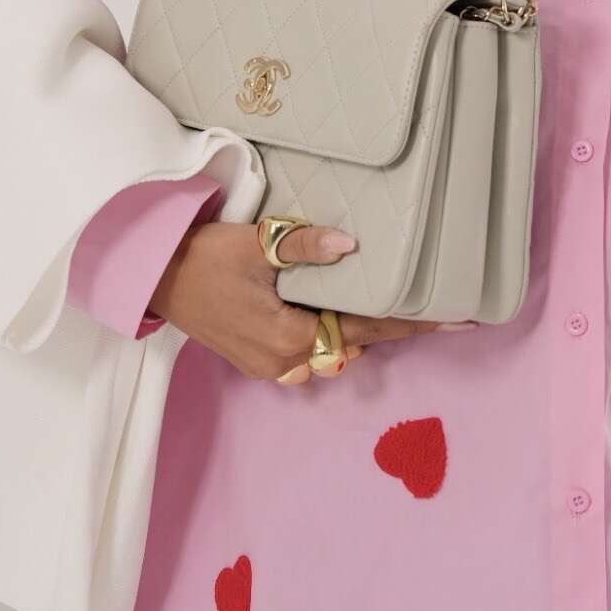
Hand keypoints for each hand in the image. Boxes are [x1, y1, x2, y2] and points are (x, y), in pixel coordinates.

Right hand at [147, 219, 475, 383]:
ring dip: (361, 332)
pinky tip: (345, 316)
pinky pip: (310, 353)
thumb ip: (304, 247)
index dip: (415, 322)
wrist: (153, 277)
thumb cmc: (201, 259)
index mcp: (293, 336)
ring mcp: (272, 365)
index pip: (369, 326)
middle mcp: (287, 361)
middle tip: (442, 314)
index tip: (458, 320)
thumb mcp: (254, 244)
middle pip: (356, 343)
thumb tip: (349, 246)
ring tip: (403, 313)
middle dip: (395, 328)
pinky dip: (332, 335)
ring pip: (334, 351)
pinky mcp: (259, 359)